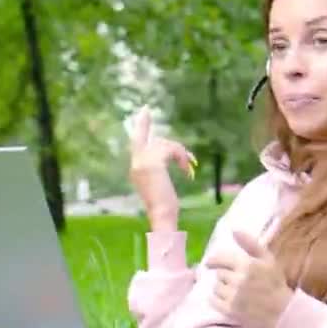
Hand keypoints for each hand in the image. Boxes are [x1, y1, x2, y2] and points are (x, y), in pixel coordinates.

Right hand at [128, 106, 196, 231]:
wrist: (161, 218)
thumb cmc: (164, 209)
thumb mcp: (161, 185)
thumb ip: (160, 169)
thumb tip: (174, 157)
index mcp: (136, 168)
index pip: (137, 140)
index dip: (142, 124)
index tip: (146, 109)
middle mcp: (136, 163)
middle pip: (157, 141)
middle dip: (176, 149)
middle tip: (190, 160)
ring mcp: (142, 162)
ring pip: (166, 145)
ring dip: (181, 156)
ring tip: (189, 169)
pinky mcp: (152, 163)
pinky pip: (171, 150)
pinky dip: (182, 159)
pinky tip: (188, 172)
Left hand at [205, 230, 292, 327]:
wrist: (283, 311)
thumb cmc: (275, 283)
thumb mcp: (267, 259)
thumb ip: (250, 243)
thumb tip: (233, 230)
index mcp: (247, 265)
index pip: (220, 258)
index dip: (213, 260)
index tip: (209, 263)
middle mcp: (239, 280)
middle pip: (219, 274)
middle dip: (225, 276)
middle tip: (235, 281)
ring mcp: (234, 296)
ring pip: (216, 287)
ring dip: (222, 288)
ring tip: (234, 291)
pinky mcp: (230, 310)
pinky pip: (213, 301)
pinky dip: (217, 300)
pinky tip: (228, 300)